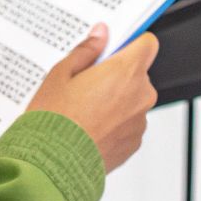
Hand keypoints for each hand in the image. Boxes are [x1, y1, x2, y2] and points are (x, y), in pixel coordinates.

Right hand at [26, 24, 159, 173]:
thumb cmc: (54, 120)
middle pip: (138, 73)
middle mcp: (140, 95)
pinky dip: (114, 123)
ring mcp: (139, 121)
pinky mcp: (134, 143)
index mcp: (125, 72)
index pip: (147, 43)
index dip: (131, 43)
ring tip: (84, 111)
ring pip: (132, 100)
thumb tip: (100, 35)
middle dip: (117, 75)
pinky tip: (89, 128)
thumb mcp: (61, 74)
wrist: (52, 165)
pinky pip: (128, 124)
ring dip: (116, 101)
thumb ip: (87, 51)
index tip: (115, 48)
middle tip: (87, 84)